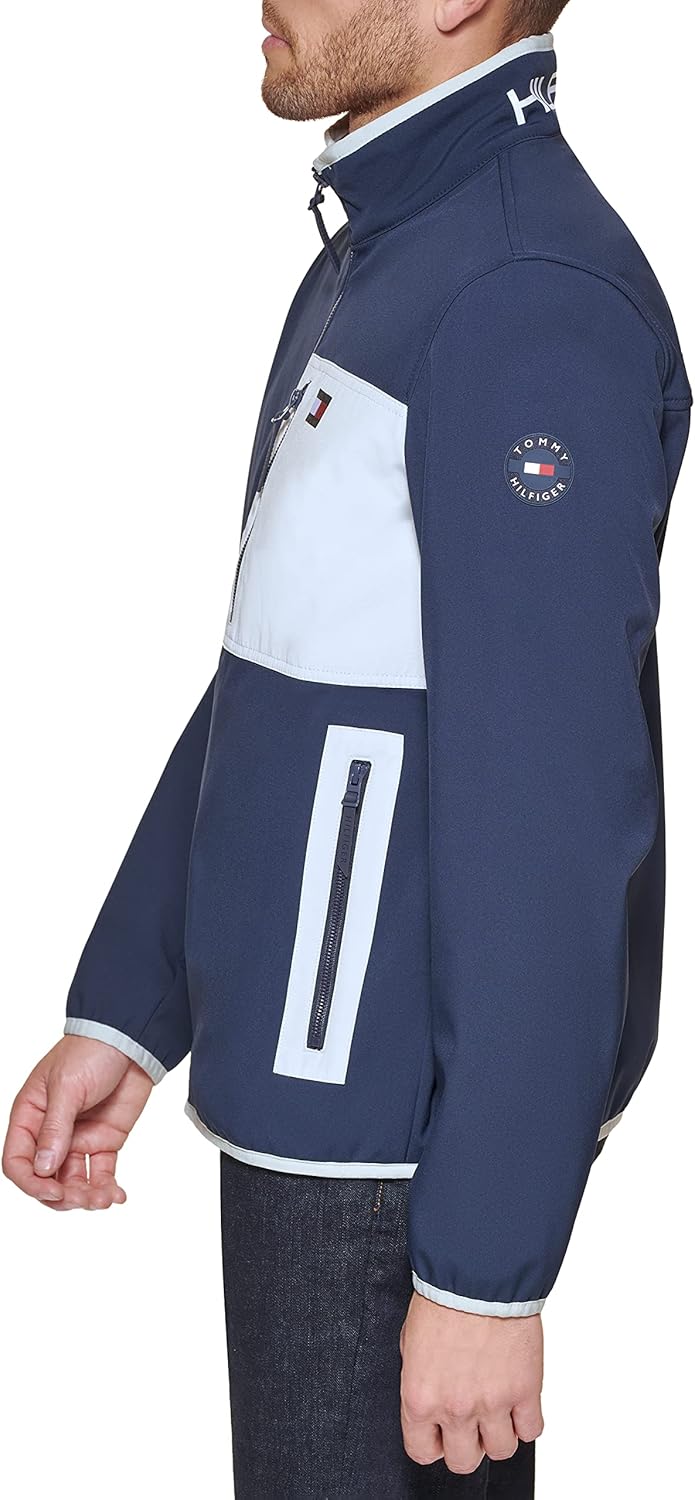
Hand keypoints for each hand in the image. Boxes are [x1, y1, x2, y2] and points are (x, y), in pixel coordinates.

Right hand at [3, 1035, 153, 1209]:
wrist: (131, 1039)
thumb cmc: (90, 1051)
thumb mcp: (67, 1087)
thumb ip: (55, 1129)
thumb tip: (43, 1168)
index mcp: (30, 1116)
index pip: (18, 1161)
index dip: (32, 1182)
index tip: (55, 1190)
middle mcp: (50, 1132)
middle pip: (45, 1178)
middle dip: (63, 1195)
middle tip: (85, 1198)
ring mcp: (78, 1138)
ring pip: (73, 1182)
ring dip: (87, 1196)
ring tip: (106, 1197)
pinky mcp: (104, 1140)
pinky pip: (101, 1173)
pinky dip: (107, 1188)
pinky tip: (117, 1195)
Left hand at [400, 1291, 543, 1474]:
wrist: (478, 1273)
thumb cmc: (443, 1296)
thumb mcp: (412, 1341)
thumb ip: (419, 1377)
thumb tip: (429, 1393)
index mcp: (420, 1398)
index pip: (422, 1451)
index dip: (433, 1442)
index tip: (440, 1432)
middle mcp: (456, 1408)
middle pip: (464, 1461)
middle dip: (468, 1444)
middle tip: (471, 1422)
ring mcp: (493, 1403)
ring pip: (501, 1451)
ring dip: (499, 1433)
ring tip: (498, 1409)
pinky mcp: (526, 1391)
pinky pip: (532, 1430)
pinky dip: (527, 1420)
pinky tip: (519, 1401)